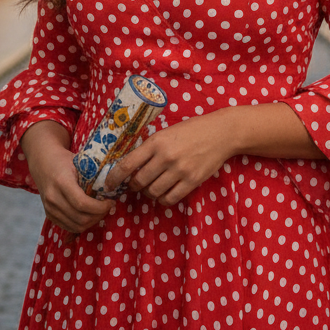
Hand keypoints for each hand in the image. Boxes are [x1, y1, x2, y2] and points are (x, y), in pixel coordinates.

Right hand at [22, 122, 113, 233]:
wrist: (43, 161)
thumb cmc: (64, 159)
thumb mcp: (79, 162)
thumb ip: (93, 175)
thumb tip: (113, 186)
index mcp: (62, 182)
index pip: (82, 204)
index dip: (100, 207)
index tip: (110, 202)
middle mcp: (53, 198)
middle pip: (80, 218)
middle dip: (99, 215)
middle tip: (108, 207)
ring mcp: (49, 208)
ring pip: (75, 226)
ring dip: (92, 222)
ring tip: (100, 212)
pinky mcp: (49, 214)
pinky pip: (68, 227)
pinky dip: (82, 225)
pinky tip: (90, 215)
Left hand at [104, 113, 233, 207]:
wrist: (220, 133)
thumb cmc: (191, 130)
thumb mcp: (167, 132)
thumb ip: (150, 147)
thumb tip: (130, 165)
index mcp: (156, 141)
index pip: (128, 164)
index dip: (114, 177)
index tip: (108, 184)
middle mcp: (166, 157)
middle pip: (139, 182)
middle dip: (133, 186)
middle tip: (135, 184)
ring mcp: (179, 170)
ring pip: (153, 192)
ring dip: (148, 193)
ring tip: (151, 186)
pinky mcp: (192, 181)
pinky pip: (170, 199)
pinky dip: (162, 199)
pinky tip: (164, 192)